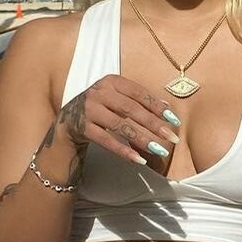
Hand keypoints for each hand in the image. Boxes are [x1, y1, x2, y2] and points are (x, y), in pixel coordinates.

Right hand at [56, 74, 180, 168]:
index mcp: (111, 82)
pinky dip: (124, 151)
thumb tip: (166, 106)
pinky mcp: (83, 128)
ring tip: (159, 150)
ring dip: (142, 139)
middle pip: (131, 109)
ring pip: (120, 126)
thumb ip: (138, 100)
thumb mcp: (116, 98)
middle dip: (154, 124)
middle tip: (172, 137)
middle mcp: (98, 93)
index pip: (138, 93)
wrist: (68, 120)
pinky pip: (107, 141)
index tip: (174, 119)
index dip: (157, 106)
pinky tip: (139, 160)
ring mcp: (89, 110)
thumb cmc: (100, 108)